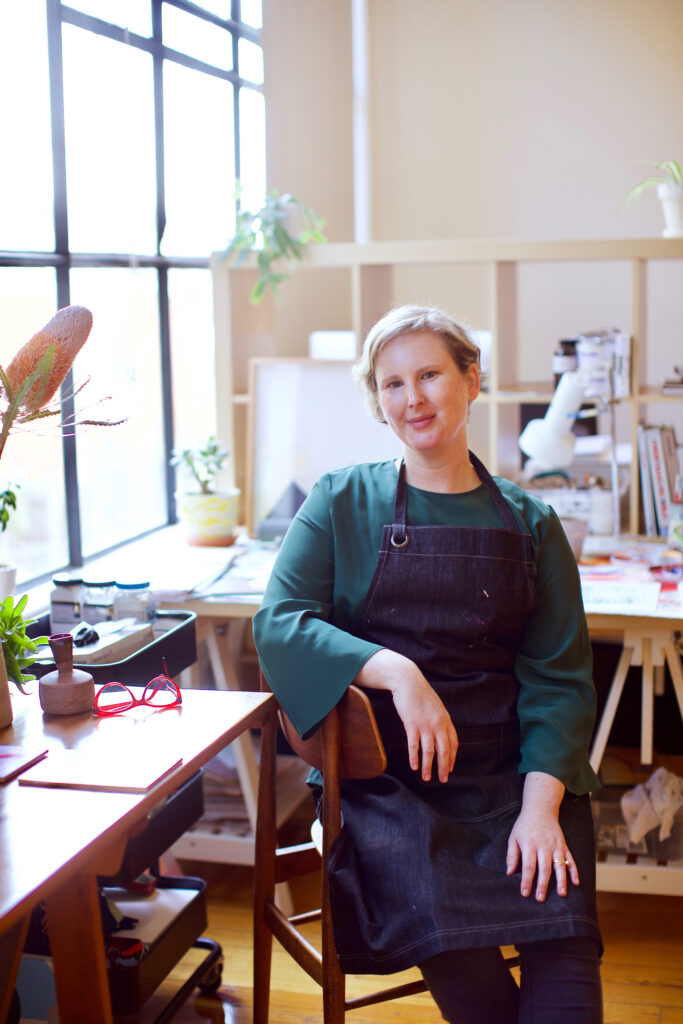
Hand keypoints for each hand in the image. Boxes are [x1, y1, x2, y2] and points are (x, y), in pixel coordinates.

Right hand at [355, 649, 457, 781]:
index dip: (452, 758)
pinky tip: (413, 766)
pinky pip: (414, 745)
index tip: (450, 769)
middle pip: (444, 751)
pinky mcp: (412, 724)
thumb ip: (439, 720)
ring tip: (426, 778)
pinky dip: (414, 757)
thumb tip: (441, 734)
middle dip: (444, 768)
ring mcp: (425, 725)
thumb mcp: (436, 706)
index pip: (453, 744)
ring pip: (429, 752)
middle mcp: (438, 724)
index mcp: (446, 720)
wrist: (408, 680)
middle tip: (443, 780)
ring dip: (428, 767)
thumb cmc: (421, 693)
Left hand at [506, 772, 579, 900]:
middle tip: (541, 899)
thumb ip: (512, 855)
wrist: (540, 809)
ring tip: (562, 894)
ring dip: (561, 881)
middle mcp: (544, 845)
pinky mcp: (564, 845)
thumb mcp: (513, 837)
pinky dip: (574, 871)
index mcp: (529, 844)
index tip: (525, 893)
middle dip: (543, 884)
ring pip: (559, 865)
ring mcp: (556, 846)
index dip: (527, 880)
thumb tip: (509, 873)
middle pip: (544, 868)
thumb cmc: (524, 826)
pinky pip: (570, 859)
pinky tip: (576, 882)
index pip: (528, 865)